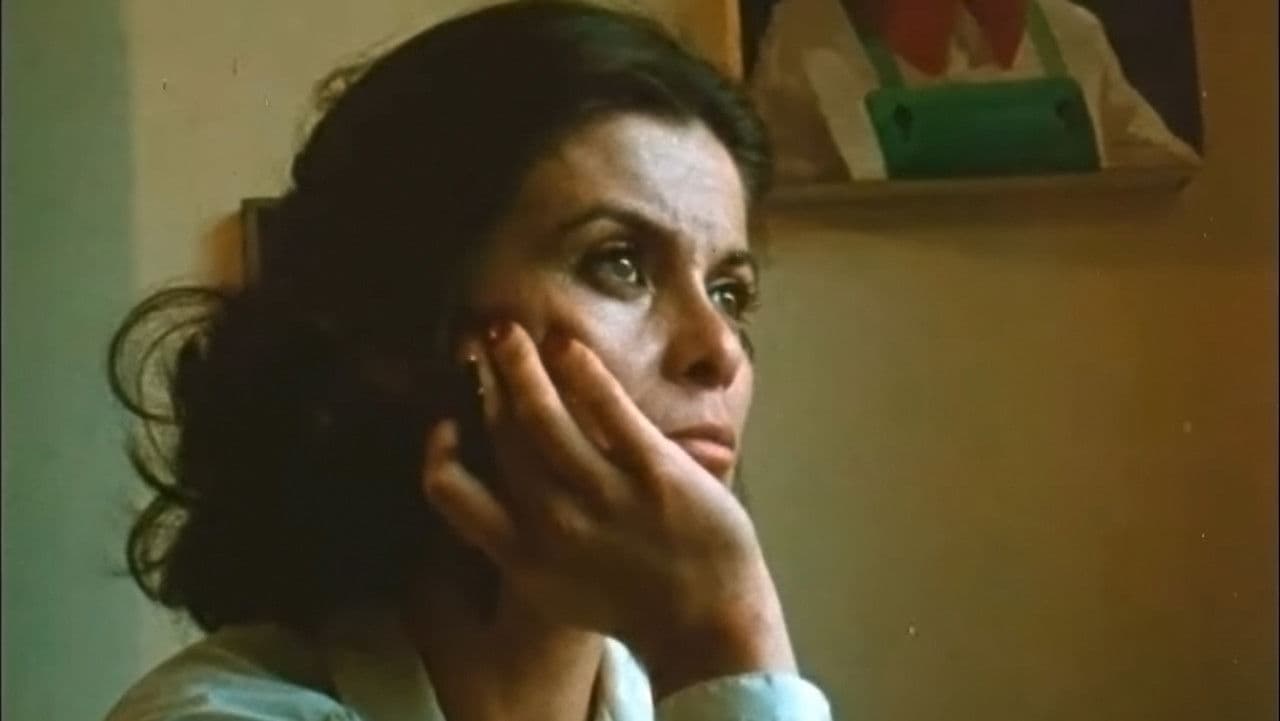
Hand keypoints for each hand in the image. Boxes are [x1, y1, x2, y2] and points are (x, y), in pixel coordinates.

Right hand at [420, 321, 795, 696]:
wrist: (712, 625)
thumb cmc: (638, 606)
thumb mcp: (559, 590)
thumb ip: (523, 543)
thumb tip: (500, 492)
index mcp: (522, 556)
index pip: (450, 493)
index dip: (439, 450)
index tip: (447, 421)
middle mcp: (553, 523)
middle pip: (499, 435)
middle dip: (483, 382)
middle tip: (475, 345)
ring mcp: (603, 496)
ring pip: (540, 413)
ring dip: (517, 363)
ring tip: (506, 331)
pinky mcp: (653, 472)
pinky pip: (606, 407)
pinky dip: (579, 370)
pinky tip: (565, 345)